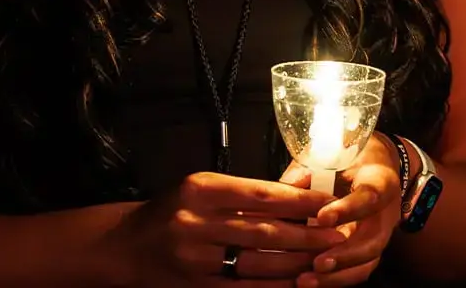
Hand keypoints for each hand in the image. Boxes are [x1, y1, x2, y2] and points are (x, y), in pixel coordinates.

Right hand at [112, 170, 341, 282]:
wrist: (126, 246)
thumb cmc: (173, 210)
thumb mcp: (202, 187)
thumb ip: (246, 190)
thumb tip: (299, 189)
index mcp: (202, 189)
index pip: (262, 194)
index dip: (299, 201)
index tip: (328, 203)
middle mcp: (198, 222)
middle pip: (265, 231)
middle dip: (307, 234)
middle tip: (339, 235)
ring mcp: (196, 259)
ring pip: (258, 263)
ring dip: (296, 263)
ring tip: (325, 259)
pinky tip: (296, 283)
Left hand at [279, 139, 404, 287]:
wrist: (380, 167)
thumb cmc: (354, 157)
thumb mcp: (336, 151)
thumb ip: (311, 167)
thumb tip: (287, 185)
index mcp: (380, 183)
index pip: (368, 198)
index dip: (347, 209)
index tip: (322, 217)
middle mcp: (386, 214)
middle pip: (372, 241)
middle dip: (344, 255)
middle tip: (317, 264)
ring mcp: (381, 236)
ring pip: (366, 263)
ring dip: (337, 276)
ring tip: (306, 281)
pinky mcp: (370, 251)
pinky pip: (357, 272)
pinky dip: (335, 280)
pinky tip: (310, 283)